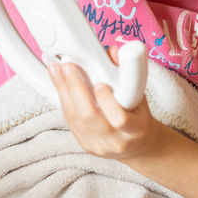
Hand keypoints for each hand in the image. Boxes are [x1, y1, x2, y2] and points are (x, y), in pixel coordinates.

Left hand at [50, 44, 158, 160]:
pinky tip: (59, 84)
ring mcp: (99, 145)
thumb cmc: (137, 115)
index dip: (108, 101)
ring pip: (75, 118)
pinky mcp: (85, 145)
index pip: (121, 119)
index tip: (100, 83)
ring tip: (57, 70)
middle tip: (68, 66)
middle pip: (90, 116)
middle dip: (75, 88)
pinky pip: (70, 121)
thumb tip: (112, 52)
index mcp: (135, 129)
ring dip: (63, 90)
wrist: (137, 144)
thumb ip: (129, 73)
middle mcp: (116, 140)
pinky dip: (64, 100)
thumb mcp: (140, 95)